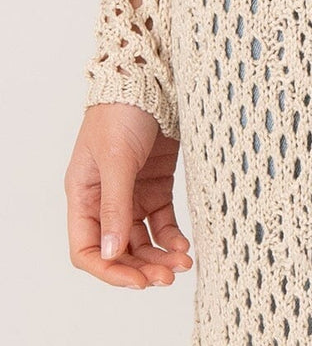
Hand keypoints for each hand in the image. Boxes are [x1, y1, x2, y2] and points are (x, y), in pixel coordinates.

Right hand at [65, 103, 192, 287]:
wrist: (151, 75)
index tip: (136, 281)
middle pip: (119, 248)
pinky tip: (184, 244)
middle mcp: (105, 198)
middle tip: (167, 278)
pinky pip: (162, 220)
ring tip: (182, 264)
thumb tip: (111, 252)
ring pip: (143, 238)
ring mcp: (133, 191)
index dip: (109, 270)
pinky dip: (172, 235)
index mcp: (83, 194)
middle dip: (141, 267)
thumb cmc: (122, 110)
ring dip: (160, 255)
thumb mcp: (117, 159)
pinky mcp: (157, 182)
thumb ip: (115, 206)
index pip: (86, 248)